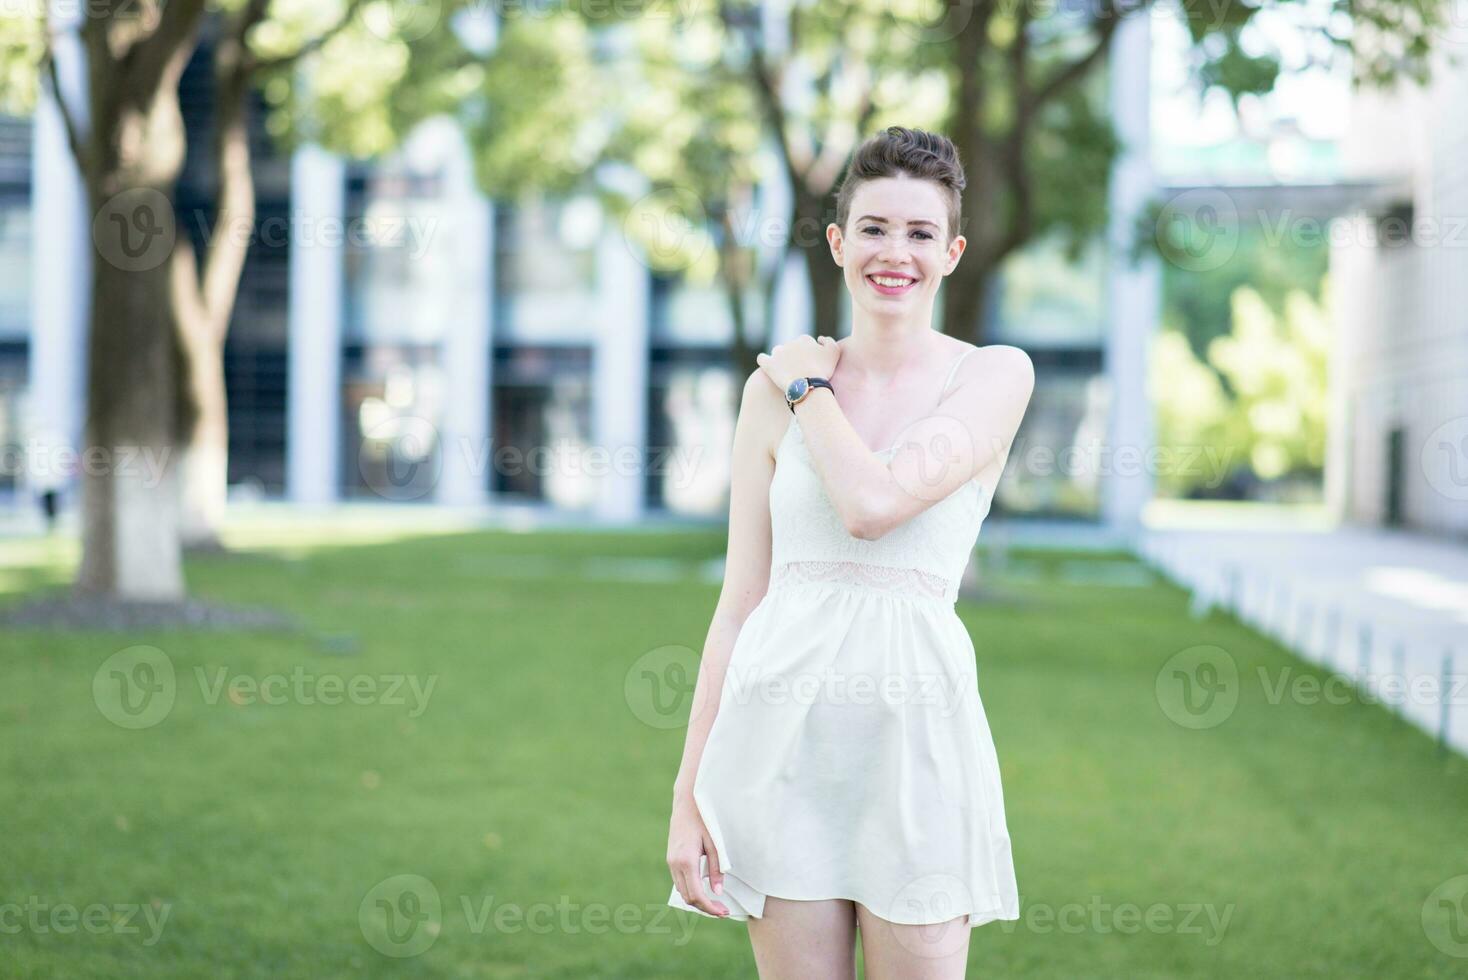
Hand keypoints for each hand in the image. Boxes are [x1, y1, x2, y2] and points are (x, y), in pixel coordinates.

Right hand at [667, 796, 729, 917]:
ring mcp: (670, 862)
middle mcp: (675, 864)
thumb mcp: (715, 844)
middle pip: (688, 897)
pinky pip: (679, 881)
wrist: (687, 802)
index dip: (710, 908)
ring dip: (697, 899)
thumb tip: (717, 891)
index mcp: (686, 861)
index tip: (723, 912)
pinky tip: (704, 889)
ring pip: (682, 891)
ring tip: (715, 902)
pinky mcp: (670, 859)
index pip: (696, 895)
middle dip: (705, 907)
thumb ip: (716, 869)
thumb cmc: (704, 820)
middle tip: (722, 910)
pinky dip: (691, 889)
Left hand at [756, 335, 840, 393]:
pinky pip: (762, 358)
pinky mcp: (769, 364)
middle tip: (798, 370)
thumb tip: (820, 338)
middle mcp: (790, 343)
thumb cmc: (823, 370)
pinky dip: (764, 361)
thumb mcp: (834, 352)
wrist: (808, 385)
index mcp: (805, 340)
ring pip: (777, 352)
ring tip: (784, 371)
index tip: (810, 363)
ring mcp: (778, 353)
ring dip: (780, 358)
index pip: (805, 343)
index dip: (807, 353)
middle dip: (794, 356)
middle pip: (791, 348)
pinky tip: (769, 367)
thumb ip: (829, 341)